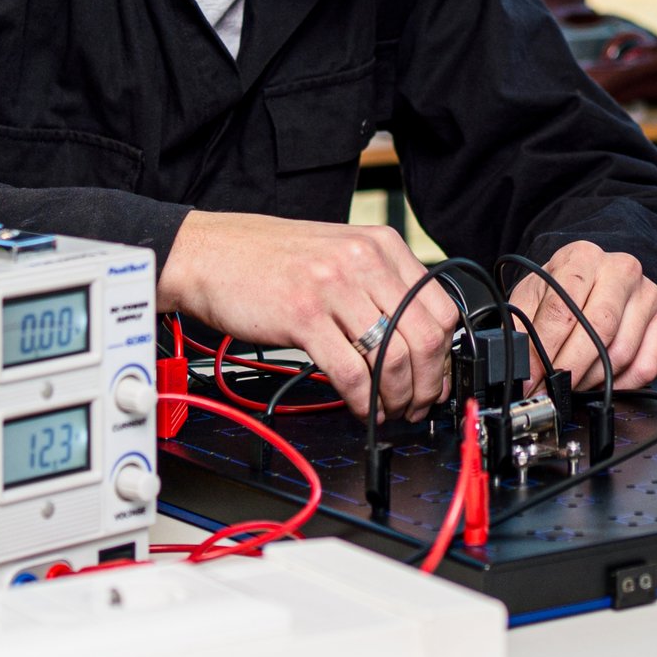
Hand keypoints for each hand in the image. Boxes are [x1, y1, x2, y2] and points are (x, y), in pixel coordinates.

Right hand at [159, 211, 460, 416]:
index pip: (441, 308)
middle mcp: (363, 262)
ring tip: (390, 411)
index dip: (446, 356)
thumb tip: (417, 337)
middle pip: (425, 338)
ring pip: (393, 360)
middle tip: (419, 405)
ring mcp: (333, 288)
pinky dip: (365, 402)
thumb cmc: (269, 258)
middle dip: (428, 384)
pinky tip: (363, 408)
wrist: (210, 253)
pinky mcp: (303, 317)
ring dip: (398, 398)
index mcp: (381, 246)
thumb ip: (379, 284)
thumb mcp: (339, 253)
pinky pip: (351, 373)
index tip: (438, 378)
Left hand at [507, 241, 656, 392]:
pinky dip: (621, 384)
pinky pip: (646, 365)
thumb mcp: (533, 296)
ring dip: (592, 379)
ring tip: (572, 382)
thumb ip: (522, 328)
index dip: (544, 350)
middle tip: (552, 388)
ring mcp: (647, 293)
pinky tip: (601, 381)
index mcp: (582, 258)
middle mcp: (620, 270)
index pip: (563, 308)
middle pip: (598, 330)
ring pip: (622, 352)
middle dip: (570, 369)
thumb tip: (522, 368)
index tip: (532, 377)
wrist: (597, 276)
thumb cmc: (563, 287)